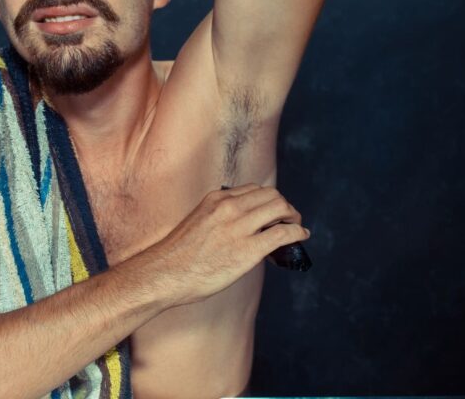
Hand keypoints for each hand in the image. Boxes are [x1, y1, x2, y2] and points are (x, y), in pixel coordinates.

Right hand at [136, 184, 310, 306]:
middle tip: (289, 219)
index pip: (254, 190)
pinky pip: (283, 234)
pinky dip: (297, 233)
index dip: (268, 200)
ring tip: (296, 227)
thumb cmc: (176, 257)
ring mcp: (239, 227)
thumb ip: (217, 219)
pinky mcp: (248, 250)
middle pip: (272, 195)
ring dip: (294, 217)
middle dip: (285, 206)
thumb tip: (236, 228)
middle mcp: (229, 208)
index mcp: (216, 200)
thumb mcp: (196, 223)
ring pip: (281, 208)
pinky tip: (301, 237)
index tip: (271, 213)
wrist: (163, 274)